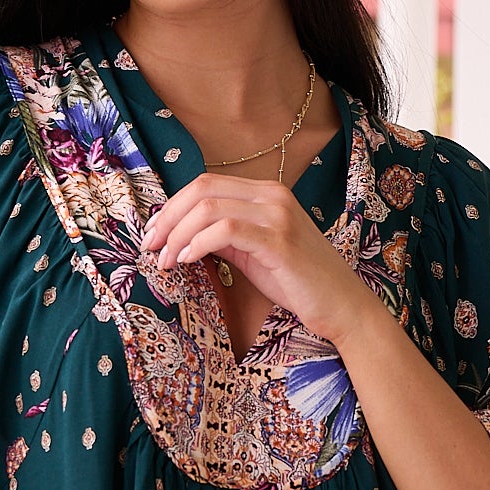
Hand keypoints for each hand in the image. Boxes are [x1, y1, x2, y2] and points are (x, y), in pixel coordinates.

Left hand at [139, 171, 366, 345]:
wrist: (340, 305)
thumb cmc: (296, 282)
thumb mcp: (252, 252)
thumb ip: (223, 235)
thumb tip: (180, 233)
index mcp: (265, 192)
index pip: (206, 184)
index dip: (172, 207)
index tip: (153, 234)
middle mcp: (272, 195)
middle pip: (202, 190)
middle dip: (167, 218)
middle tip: (150, 246)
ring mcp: (277, 215)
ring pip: (209, 208)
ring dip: (177, 235)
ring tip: (165, 260)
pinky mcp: (279, 240)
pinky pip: (226, 230)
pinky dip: (198, 244)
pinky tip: (186, 261)